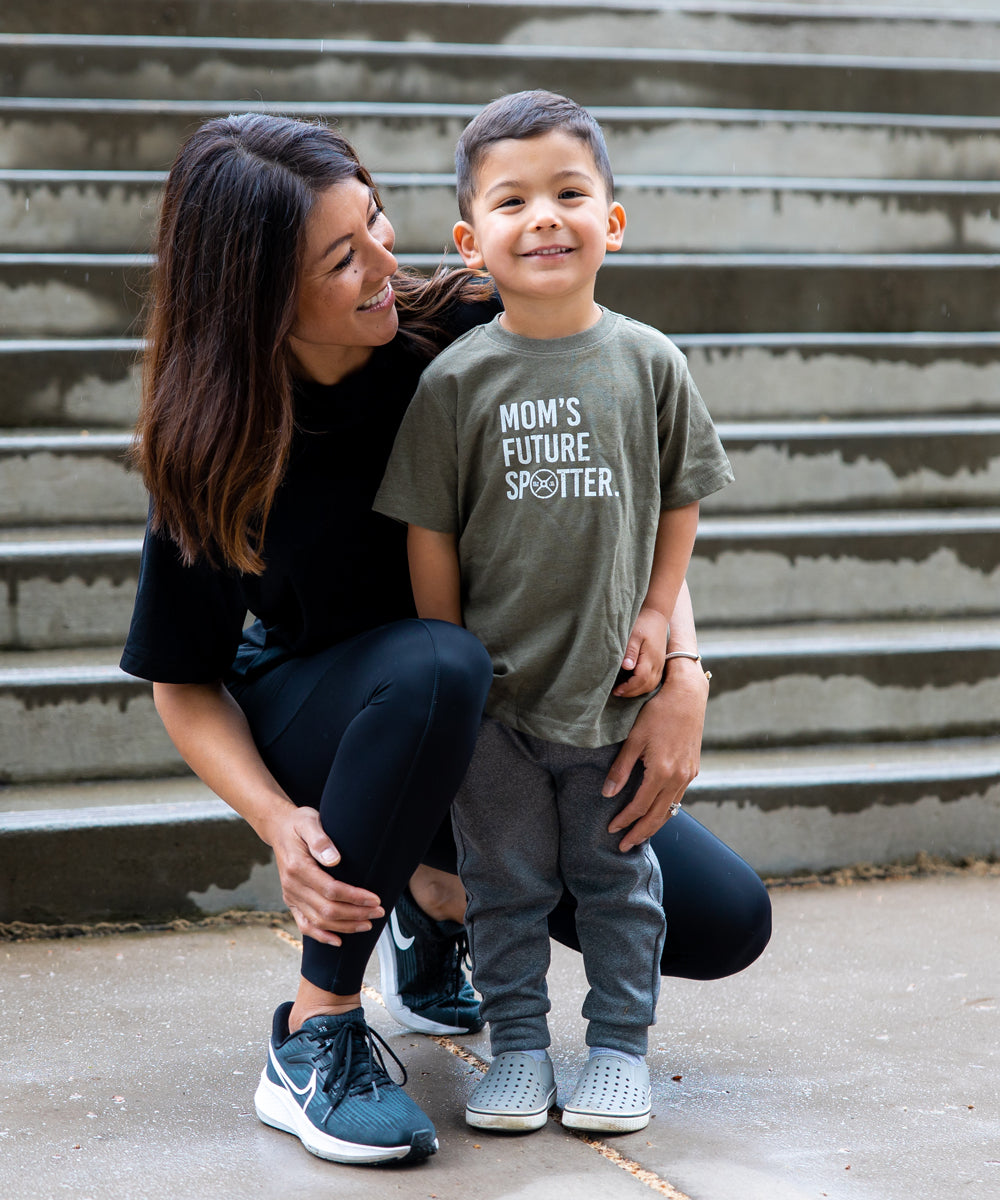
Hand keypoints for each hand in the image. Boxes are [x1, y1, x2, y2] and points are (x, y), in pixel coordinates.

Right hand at [267, 806, 383, 945]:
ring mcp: (290, 896)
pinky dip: (321, 936)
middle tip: (379, 912)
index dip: (354, 897)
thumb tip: (334, 859)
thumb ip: (320, 840)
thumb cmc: (299, 823)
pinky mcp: (291, 901)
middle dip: (356, 914)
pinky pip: (304, 925)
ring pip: (319, 921)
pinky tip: (338, 941)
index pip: (331, 890)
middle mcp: (292, 886)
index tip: (375, 899)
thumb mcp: (309, 821)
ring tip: (368, 924)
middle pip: (327, 909)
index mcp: (298, 868)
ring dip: (345, 926)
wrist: (278, 829)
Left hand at [604, 657, 708, 850]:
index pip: (640, 806)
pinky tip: (655, 813)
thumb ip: (620, 768)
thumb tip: (607, 794)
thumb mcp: (634, 739)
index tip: (611, 829)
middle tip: (623, 847)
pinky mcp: (692, 770)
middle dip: (640, 833)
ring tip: (638, 835)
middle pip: (658, 816)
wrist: (687, 697)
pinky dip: (665, 811)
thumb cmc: (657, 713)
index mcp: (662, 772)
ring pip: (670, 810)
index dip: (624, 820)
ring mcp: (688, 776)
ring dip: (654, 825)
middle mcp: (678, 778)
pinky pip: (678, 798)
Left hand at [613, 605, 667, 697]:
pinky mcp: (660, 663)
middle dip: (631, 692)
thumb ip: (630, 651)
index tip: (616, 690)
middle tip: (617, 692)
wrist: (657, 616)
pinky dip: (644, 686)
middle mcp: (658, 664)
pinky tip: (634, 684)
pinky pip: (654, 680)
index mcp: (651, 658)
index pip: (641, 679)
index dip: (628, 688)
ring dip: (638, 690)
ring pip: (651, 685)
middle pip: (646, 685)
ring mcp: (660, 664)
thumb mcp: (633, 635)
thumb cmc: (643, 623)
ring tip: (623, 690)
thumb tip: (627, 667)